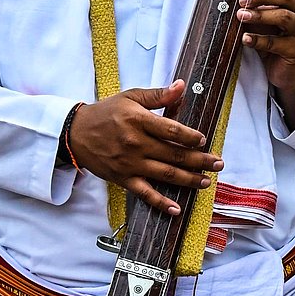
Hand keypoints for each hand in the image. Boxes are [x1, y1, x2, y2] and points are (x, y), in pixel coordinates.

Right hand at [67, 80, 223, 216]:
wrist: (75, 133)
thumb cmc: (106, 112)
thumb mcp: (130, 97)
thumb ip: (158, 95)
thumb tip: (182, 86)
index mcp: (138, 120)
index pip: (170, 130)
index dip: (190, 137)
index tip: (203, 141)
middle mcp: (136, 143)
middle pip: (174, 154)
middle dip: (200, 160)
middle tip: (219, 163)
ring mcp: (130, 163)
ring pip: (165, 174)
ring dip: (189, 179)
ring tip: (207, 181)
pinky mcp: (123, 179)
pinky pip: (145, 193)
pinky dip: (161, 202)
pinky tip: (177, 209)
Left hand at [237, 0, 294, 124]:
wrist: (288, 71)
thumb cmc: (277, 42)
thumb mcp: (268, 20)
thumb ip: (261, 7)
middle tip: (243, 1)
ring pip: (283, 17)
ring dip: (260, 15)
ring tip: (242, 16)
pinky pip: (276, 42)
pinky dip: (258, 39)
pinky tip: (245, 38)